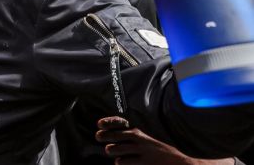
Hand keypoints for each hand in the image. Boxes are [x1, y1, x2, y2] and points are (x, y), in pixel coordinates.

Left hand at [96, 117, 235, 164]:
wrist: (184, 162)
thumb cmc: (166, 149)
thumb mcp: (152, 136)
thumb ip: (137, 133)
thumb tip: (120, 132)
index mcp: (142, 130)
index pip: (120, 123)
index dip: (108, 123)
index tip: (99, 124)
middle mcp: (140, 138)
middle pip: (114, 135)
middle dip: (104, 136)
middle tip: (99, 137)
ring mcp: (142, 151)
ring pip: (115, 149)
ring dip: (111, 150)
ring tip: (112, 151)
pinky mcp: (144, 163)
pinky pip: (124, 162)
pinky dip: (120, 162)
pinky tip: (122, 161)